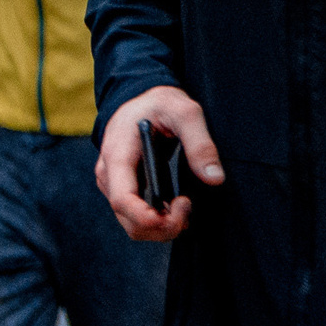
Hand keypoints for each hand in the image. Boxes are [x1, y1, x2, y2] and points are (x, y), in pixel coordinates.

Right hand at [96, 85, 222, 241]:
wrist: (141, 99)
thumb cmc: (160, 103)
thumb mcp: (185, 112)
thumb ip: (201, 143)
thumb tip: (215, 178)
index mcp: (118, 155)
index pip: (122, 199)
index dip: (145, 217)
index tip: (176, 216)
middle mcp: (110, 175)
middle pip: (127, 219)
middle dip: (160, 226)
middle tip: (188, 209)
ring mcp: (115, 184)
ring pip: (131, 222)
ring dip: (160, 226)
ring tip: (186, 206)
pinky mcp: (124, 187)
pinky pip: (136, 215)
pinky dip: (158, 220)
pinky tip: (178, 208)